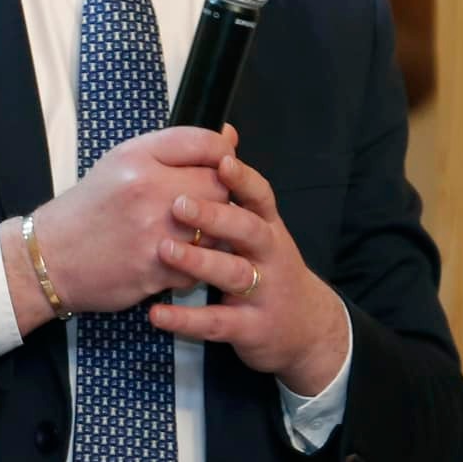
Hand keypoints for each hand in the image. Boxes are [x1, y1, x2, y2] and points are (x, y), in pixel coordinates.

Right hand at [2, 125, 235, 331]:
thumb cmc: (91, 207)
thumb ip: (176, 147)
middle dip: (219, 195)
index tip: (224, 163)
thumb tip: (228, 136)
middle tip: (206, 203)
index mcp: (138, 158)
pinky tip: (179, 257)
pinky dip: (196, 263)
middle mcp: (147, 191)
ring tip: (195, 232)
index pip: (205, 144)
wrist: (51, 256)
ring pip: (216, 229)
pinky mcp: (157, 270)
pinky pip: (200, 264)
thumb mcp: (122, 162)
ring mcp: (154, 233)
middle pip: (218, 186)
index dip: (224, 153)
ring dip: (213, 232)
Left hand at [147, 127, 350, 396]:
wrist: (306, 329)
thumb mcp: (261, 226)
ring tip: (164, 250)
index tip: (221, 160)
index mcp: (268, 226)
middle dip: (216, 216)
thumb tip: (224, 132)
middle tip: (179, 203)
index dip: (243, 178)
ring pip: (234, 274)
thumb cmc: (268, 266)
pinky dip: (187, 319)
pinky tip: (157, 313)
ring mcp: (263, 292)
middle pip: (248, 230)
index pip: (260, 195)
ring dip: (199, 262)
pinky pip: (218, 323)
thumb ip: (239, 186)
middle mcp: (270, 255)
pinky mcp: (251, 328)